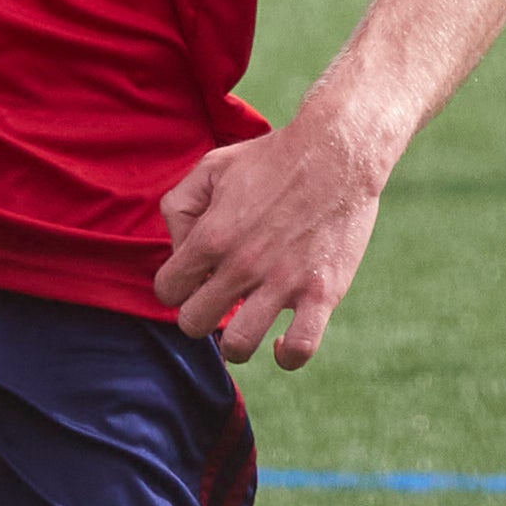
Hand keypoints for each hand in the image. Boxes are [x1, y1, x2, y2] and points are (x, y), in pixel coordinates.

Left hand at [154, 104, 391, 369]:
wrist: (337, 151)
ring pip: (238, 346)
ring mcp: (283, 283)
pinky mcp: (322, 293)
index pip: (167, 291)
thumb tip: (178, 250)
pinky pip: (301, 349)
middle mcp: (241, 265)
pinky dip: (288, 355)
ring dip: (236, 342)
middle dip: (200, 315)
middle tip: (220, 299)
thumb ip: (180, 206)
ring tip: (247, 322)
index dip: (178, 286)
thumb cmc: (272, 158)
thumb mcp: (212, 166)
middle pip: (193, 324)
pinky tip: (284, 341)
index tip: (198, 276)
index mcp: (211, 236)